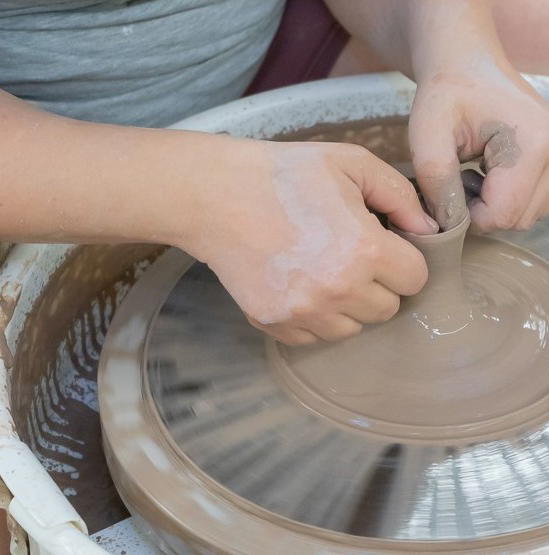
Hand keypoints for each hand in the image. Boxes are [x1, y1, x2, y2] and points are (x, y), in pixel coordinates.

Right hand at [185, 139, 435, 344]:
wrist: (217, 195)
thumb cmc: (285, 174)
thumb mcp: (351, 164)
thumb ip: (400, 196)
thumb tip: (429, 230)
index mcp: (365, 250)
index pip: (416, 280)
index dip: (403, 261)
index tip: (384, 248)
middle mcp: (338, 290)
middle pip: (386, 309)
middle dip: (378, 285)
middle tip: (351, 257)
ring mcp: (304, 312)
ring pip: (352, 329)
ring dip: (347, 306)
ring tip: (323, 271)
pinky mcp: (275, 323)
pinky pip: (313, 337)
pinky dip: (314, 318)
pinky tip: (298, 284)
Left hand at [410, 59, 548, 230]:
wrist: (464, 62)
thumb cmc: (444, 94)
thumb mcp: (427, 138)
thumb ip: (438, 184)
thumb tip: (447, 226)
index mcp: (532, 145)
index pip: (503, 214)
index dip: (468, 217)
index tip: (447, 192)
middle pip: (518, 218)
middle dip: (480, 211)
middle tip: (456, 181)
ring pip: (527, 213)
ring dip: (493, 206)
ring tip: (470, 175)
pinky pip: (531, 200)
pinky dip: (505, 198)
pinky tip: (486, 175)